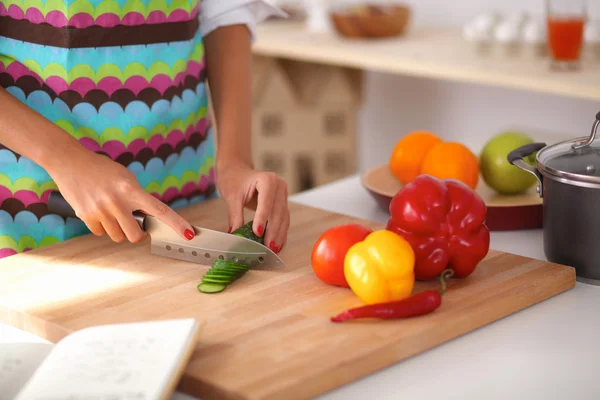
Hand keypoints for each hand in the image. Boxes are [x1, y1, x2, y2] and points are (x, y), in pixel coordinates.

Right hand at [47, 149, 195, 242]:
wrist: (70, 161)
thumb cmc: (102, 170)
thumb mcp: (125, 178)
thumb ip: (138, 198)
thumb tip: (150, 219)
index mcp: (131, 189)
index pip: (160, 210)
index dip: (177, 224)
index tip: (189, 234)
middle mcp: (117, 202)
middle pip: (135, 235)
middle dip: (137, 234)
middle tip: (134, 224)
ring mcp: (100, 210)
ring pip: (117, 236)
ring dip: (118, 229)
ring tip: (111, 211)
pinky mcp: (85, 216)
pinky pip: (101, 233)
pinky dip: (102, 227)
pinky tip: (97, 210)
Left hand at [216, 161, 289, 252]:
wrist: (237, 170)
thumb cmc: (234, 179)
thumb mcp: (232, 196)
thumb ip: (235, 215)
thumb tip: (235, 235)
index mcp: (267, 179)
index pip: (266, 201)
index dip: (262, 218)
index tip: (257, 233)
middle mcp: (279, 186)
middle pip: (278, 211)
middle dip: (273, 231)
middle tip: (268, 247)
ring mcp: (282, 195)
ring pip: (284, 218)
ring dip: (279, 234)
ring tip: (273, 250)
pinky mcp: (282, 204)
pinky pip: (283, 220)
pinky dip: (280, 232)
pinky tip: (277, 244)